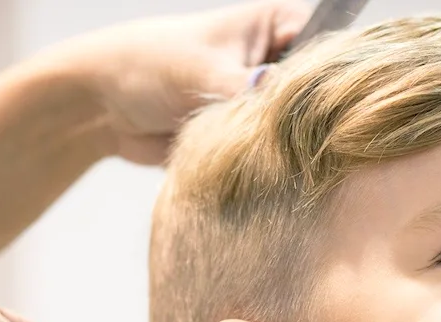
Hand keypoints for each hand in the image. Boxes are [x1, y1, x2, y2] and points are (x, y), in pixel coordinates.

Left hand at [33, 0, 311, 163]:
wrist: (102, 106)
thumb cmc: (148, 64)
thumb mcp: (203, 71)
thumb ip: (249, 91)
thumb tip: (289, 111)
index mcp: (277, 27)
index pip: (331, 46)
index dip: (338, 77)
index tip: (334, 108)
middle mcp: (278, 64)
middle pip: (319, 95)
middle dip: (310, 119)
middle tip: (301, 141)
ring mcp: (265, 103)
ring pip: (296, 131)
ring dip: (285, 147)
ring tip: (275, 158)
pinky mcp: (249, 138)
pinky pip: (272, 157)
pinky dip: (267, 167)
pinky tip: (267, 175)